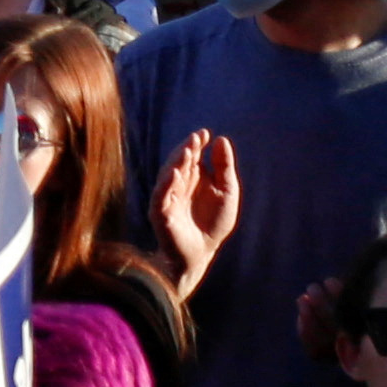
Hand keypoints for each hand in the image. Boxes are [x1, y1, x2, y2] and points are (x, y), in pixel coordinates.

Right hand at [146, 130, 240, 294]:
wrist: (202, 252)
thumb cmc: (214, 223)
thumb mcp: (226, 192)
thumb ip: (224, 167)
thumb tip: (221, 140)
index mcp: (193, 177)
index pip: (192, 155)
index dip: (197, 143)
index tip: (205, 133)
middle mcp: (178, 184)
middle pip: (179, 161)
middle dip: (186, 149)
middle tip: (196, 138)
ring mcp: (167, 196)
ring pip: (168, 174)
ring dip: (176, 162)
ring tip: (187, 150)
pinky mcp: (160, 211)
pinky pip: (160, 194)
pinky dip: (166, 183)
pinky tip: (175, 172)